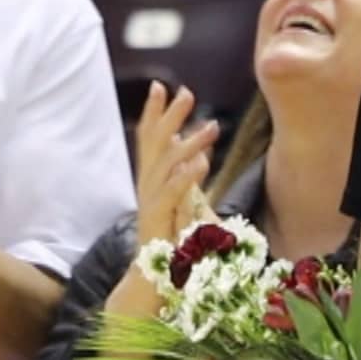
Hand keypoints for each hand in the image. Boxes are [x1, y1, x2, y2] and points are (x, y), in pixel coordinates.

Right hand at [132, 82, 219, 247]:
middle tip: (187, 92)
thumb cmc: (169, 236)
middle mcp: (148, 184)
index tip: (160, 85)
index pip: (150, 138)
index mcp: (152, 177)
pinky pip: (173, 192)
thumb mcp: (180, 201)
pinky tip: (202, 161)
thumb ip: (185, 176)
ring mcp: (151, 200)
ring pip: (167, 164)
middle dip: (171, 116)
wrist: (151, 273)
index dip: (154, 112)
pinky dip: (187, 175)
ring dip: (189, 143)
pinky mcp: (159, 218)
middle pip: (156, 143)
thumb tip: (196, 153)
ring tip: (213, 126)